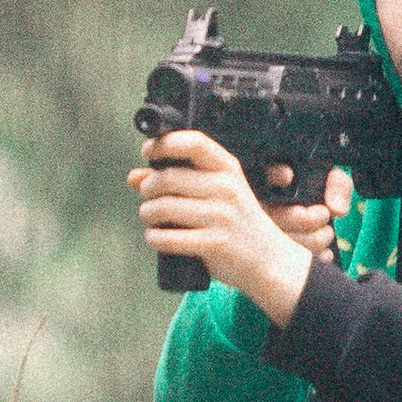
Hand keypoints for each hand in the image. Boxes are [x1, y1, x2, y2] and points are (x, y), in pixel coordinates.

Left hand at [128, 131, 353, 327]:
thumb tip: (134, 177)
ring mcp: (221, 217)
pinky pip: (169, 238)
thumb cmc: (236, 221)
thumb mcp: (217, 192)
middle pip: (169, 178)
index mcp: (228, 169)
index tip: (149, 152)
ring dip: (147, 213)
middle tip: (147, 195)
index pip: (195, 142)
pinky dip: (154, 237)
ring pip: (164, 207)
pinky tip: (155, 236)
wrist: (267, 259)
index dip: (165, 143)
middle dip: (148, 187)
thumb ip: (178, 180)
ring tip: (150, 216)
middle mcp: (226, 189)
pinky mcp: (214, 243)